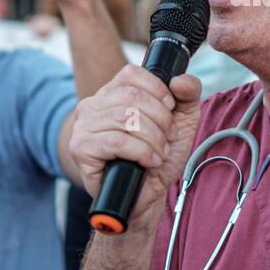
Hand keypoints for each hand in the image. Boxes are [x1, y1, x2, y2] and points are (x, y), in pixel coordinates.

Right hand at [68, 66, 202, 215]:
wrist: (147, 196)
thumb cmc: (158, 157)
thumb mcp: (183, 121)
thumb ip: (188, 94)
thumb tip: (179, 79)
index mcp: (113, 93)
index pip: (131, 73)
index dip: (158, 90)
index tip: (170, 110)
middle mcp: (93, 105)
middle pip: (132, 97)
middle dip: (161, 120)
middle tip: (167, 138)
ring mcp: (83, 127)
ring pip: (125, 119)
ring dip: (153, 138)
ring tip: (159, 152)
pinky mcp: (81, 149)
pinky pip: (116, 142)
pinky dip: (141, 152)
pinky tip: (149, 161)